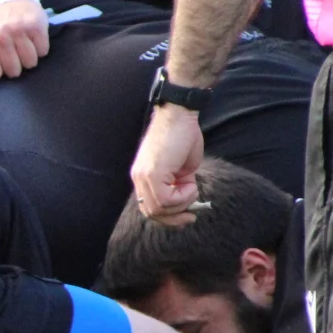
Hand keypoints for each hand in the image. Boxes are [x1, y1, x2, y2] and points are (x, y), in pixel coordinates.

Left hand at [0, 0, 49, 79]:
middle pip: (14, 71)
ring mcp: (18, 29)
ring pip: (30, 63)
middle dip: (14, 66)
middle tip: (11, 53)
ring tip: (22, 47)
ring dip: (28, 59)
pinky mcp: (36, 24)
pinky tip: (32, 40)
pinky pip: (43, 51)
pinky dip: (40, 48)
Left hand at [129, 104, 205, 225]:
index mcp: (143, 177)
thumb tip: (185, 203)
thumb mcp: (181, 169)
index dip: (167, 216)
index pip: (148, 207)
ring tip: (193, 189)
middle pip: (151, 212)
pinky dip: (184, 197)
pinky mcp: (153, 173)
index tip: (186, 216)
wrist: (180, 115)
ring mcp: (144, 176)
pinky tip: (191, 184)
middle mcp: (139, 178)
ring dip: (182, 204)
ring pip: (159, 208)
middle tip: (191, 216)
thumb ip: (178, 186)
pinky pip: (167, 200)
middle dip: (174, 218)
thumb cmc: (183, 137)